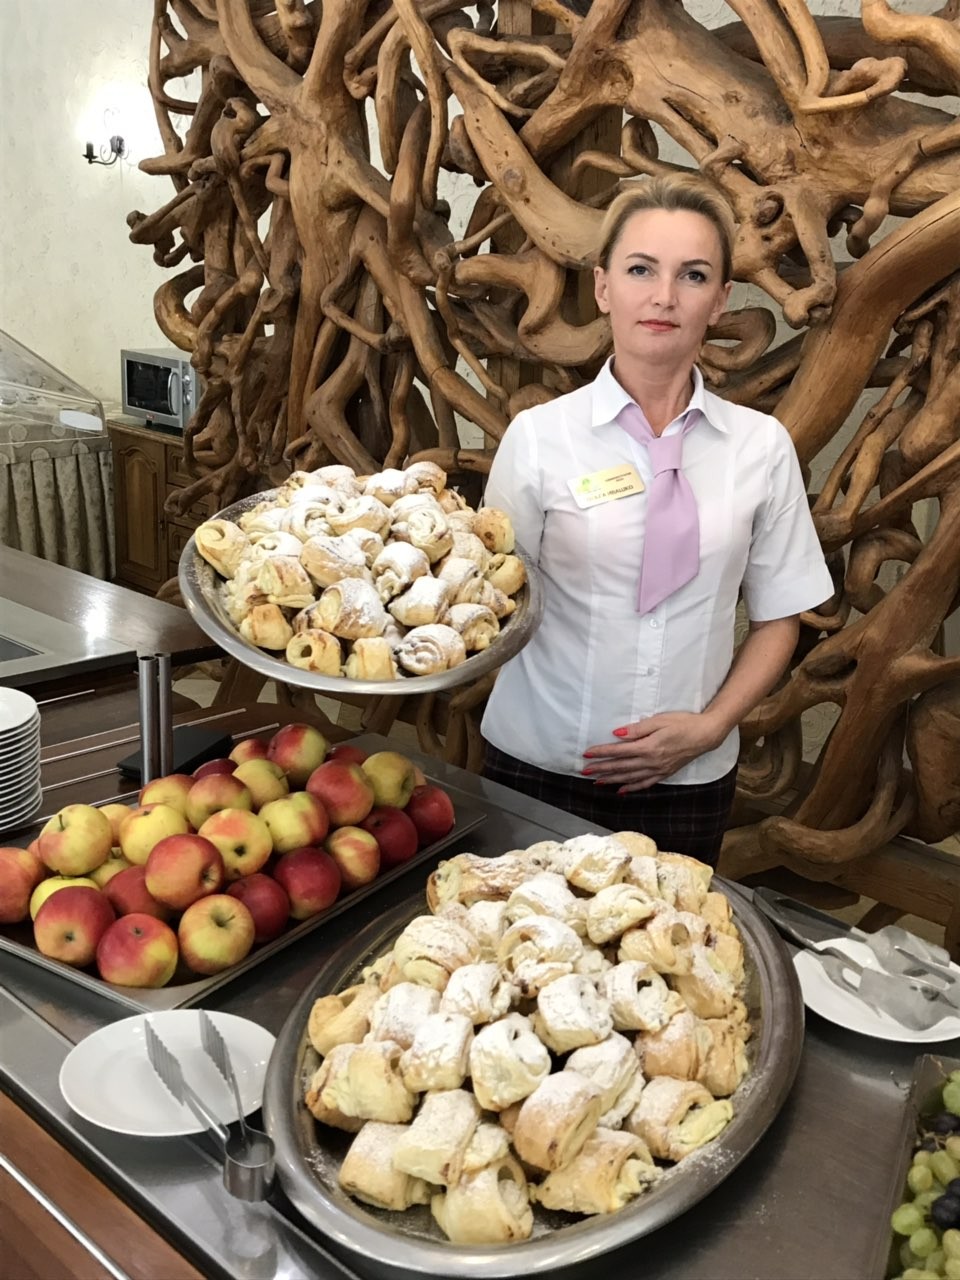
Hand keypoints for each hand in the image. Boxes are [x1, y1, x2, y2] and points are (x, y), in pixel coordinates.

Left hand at [582, 712, 723, 792]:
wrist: (705, 735)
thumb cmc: (683, 723)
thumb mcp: (660, 721)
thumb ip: (638, 729)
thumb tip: (617, 733)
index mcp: (648, 747)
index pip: (619, 751)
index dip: (601, 753)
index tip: (587, 754)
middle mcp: (651, 761)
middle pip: (621, 766)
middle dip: (601, 769)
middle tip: (584, 771)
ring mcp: (658, 770)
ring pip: (630, 777)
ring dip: (612, 780)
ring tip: (597, 782)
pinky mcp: (665, 773)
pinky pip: (645, 783)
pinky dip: (632, 788)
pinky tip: (621, 791)